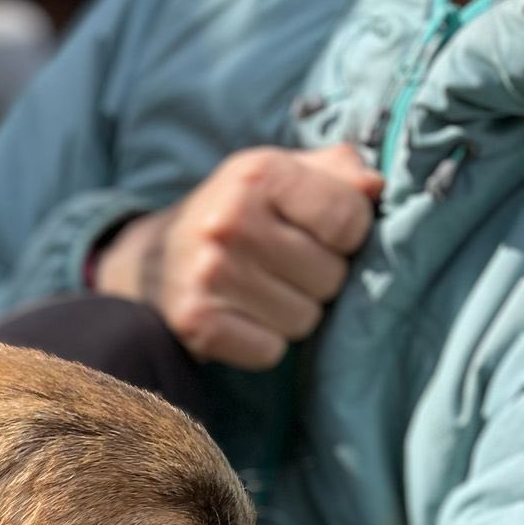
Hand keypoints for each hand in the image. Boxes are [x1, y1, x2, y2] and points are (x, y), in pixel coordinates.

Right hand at [94, 143, 381, 369]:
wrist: (147, 264)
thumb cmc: (233, 215)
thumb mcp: (278, 175)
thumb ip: (335, 173)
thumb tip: (377, 186)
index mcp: (259, 173)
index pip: (348, 219)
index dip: (349, 236)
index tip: (323, 237)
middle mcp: (231, 221)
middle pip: (330, 276)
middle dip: (320, 280)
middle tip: (287, 271)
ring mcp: (210, 275)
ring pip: (305, 320)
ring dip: (293, 315)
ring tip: (264, 295)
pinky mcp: (197, 323)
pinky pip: (270, 350)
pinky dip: (264, 343)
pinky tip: (243, 320)